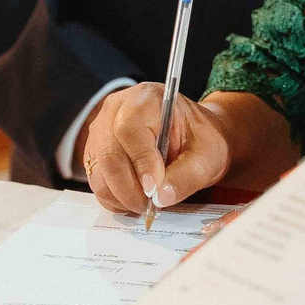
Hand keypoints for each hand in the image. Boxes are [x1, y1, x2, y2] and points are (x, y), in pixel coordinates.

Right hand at [81, 84, 233, 215]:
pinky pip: (97, 183)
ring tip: (149, 202)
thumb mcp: (208, 156)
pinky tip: (138, 197)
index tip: (154, 187)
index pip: (129, 129)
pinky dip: (116, 198)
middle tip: (152, 206)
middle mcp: (116, 111)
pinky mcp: (96, 153)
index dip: (140, 161)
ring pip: (99, 173)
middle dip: (130, 189)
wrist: (193, 138)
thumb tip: (161, 197)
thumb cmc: (201, 140)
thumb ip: (187, 176)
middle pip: (109, 155)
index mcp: (147, 99)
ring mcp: (101, 132)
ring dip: (122, 197)